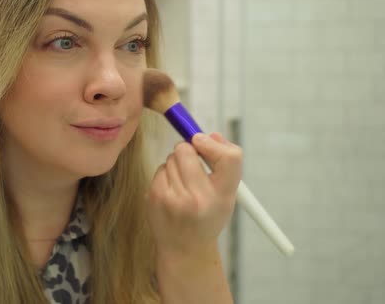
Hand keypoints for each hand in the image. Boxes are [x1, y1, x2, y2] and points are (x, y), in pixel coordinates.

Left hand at [146, 132, 242, 255]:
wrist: (185, 249)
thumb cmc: (208, 217)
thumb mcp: (226, 195)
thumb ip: (224, 164)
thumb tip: (210, 135)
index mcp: (223, 196)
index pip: (230, 158)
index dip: (214, 144)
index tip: (202, 142)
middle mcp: (199, 198)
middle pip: (187, 150)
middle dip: (188, 150)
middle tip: (192, 163)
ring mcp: (174, 198)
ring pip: (170, 158)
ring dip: (176, 164)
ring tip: (183, 184)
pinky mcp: (155, 198)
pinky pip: (159, 169)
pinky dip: (165, 175)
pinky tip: (171, 191)